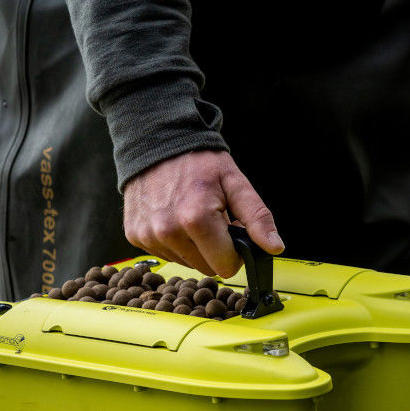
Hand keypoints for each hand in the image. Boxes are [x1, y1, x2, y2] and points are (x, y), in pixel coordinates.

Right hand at [123, 150, 283, 278]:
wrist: (156, 142)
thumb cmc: (198, 161)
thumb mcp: (235, 183)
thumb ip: (258, 217)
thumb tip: (274, 247)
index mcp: (197, 220)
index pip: (226, 267)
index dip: (234, 251)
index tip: (230, 229)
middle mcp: (168, 231)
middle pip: (206, 268)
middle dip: (214, 249)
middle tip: (211, 218)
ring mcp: (148, 235)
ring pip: (186, 264)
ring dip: (193, 246)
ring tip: (190, 215)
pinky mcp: (135, 236)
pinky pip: (165, 255)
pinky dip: (173, 242)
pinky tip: (172, 217)